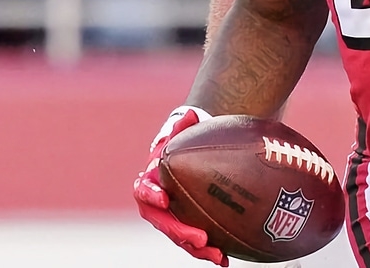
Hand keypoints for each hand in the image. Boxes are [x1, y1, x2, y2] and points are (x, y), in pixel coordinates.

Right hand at [133, 105, 226, 265]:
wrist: (189, 155)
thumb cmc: (183, 143)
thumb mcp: (182, 131)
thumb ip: (183, 125)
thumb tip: (190, 116)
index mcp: (150, 182)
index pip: (143, 190)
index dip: (151, 195)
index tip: (164, 198)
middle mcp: (157, 203)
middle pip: (163, 222)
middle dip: (179, 232)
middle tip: (200, 238)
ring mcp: (172, 217)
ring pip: (179, 237)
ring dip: (196, 249)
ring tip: (217, 255)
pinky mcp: (188, 226)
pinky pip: (196, 241)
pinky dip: (209, 251)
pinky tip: (226, 259)